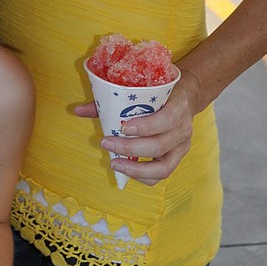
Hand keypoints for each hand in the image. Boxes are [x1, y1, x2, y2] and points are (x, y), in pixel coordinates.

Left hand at [74, 81, 194, 184]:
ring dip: (136, 169)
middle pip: (159, 146)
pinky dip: (143, 176)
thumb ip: (111, 100)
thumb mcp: (144, 89)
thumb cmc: (162, 92)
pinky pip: (162, 174)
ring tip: (114, 163)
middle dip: (130, 148)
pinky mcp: (178, 158)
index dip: (145, 127)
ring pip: (163, 167)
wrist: (188, 95)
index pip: (166, 120)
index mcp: (178, 106)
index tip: (122, 127)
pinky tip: (126, 170)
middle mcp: (183, 129)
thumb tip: (78, 111)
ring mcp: (182, 147)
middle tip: (106, 143)